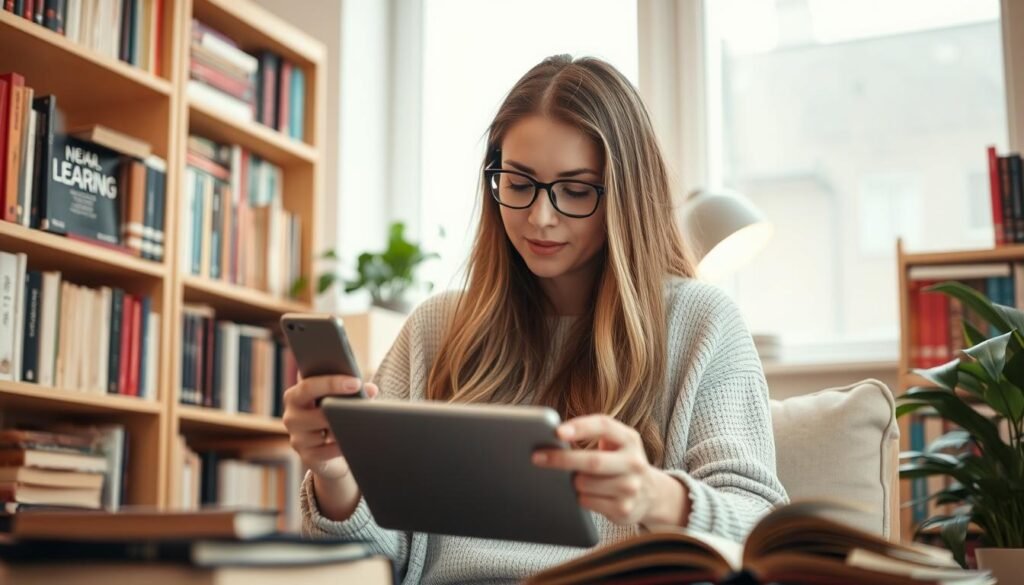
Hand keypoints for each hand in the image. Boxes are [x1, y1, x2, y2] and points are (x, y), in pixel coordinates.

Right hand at [282, 375, 378, 480]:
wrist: (328, 451)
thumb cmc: (333, 416)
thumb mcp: (339, 401)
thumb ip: (352, 391)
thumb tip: (371, 389)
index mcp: (295, 396)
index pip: (308, 386)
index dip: (332, 383)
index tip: (356, 382)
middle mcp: (291, 417)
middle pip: (318, 412)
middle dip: (341, 407)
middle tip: (364, 403)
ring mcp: (297, 438)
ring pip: (324, 431)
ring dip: (343, 427)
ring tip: (359, 423)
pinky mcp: (307, 457)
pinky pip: (328, 450)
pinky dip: (343, 445)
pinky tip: (353, 441)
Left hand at [532, 415, 686, 527]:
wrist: (650, 494)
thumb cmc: (619, 461)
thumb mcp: (615, 443)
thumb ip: (592, 434)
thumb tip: (553, 437)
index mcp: (629, 439)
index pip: (604, 426)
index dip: (580, 427)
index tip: (557, 432)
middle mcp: (634, 462)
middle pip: (592, 461)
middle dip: (561, 459)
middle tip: (537, 457)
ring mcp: (631, 487)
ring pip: (585, 484)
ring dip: (572, 481)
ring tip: (576, 478)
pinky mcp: (624, 509)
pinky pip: (587, 502)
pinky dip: (580, 497)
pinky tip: (587, 493)